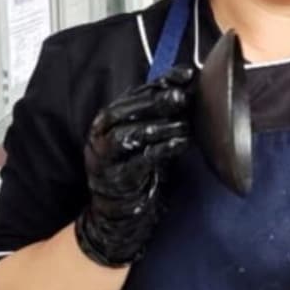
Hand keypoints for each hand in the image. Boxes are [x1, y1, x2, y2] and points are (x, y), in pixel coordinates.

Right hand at [75, 66, 193, 266]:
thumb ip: (161, 115)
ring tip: (185, 122)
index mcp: (107, 121)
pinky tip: (180, 143)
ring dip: (161, 126)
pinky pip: (139, 161)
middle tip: (182, 95)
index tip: (186, 74)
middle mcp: (101, 136)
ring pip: (130, 134)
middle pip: (127, 111)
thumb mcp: (147, 138)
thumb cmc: (136, 169)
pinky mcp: (117, 179)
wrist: (117, 215)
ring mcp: (106, 158)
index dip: (160, 83)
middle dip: (157, 100)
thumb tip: (188, 86)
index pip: (134, 95)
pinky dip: (161, 150)